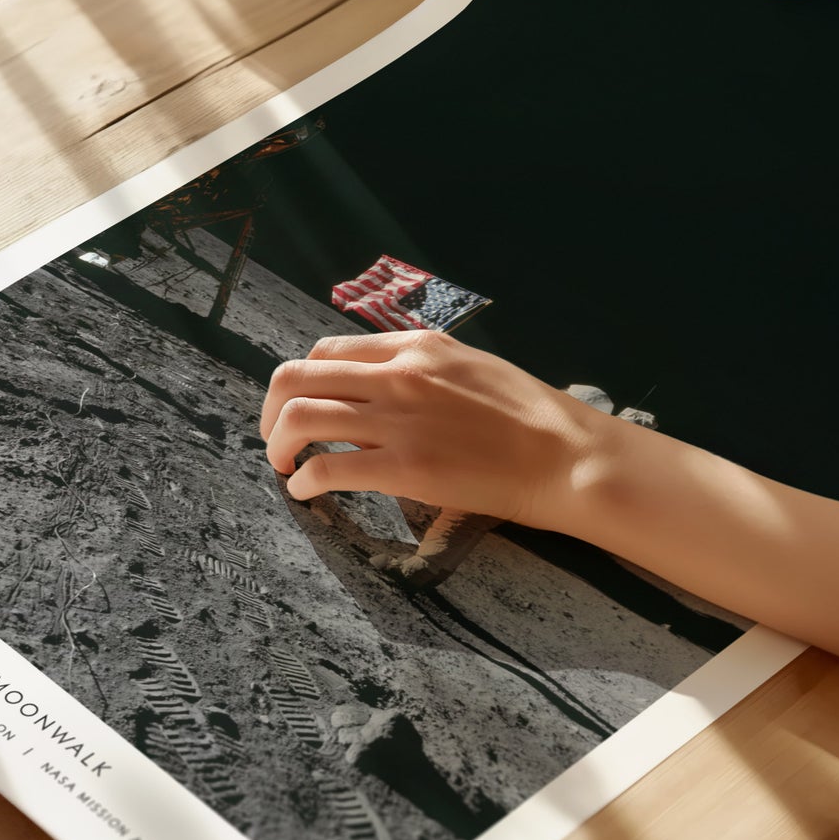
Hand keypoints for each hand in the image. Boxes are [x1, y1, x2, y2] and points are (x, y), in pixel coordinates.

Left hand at [259, 331, 608, 523]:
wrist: (565, 454)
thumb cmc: (528, 416)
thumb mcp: (469, 367)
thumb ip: (419, 370)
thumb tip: (377, 389)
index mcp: (414, 347)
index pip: (327, 351)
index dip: (301, 381)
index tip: (300, 406)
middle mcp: (398, 374)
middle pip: (296, 377)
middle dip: (272, 411)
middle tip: (276, 439)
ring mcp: (399, 420)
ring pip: (300, 417)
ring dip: (279, 445)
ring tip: (285, 466)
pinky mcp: (405, 467)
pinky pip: (327, 468)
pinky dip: (304, 481)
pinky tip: (307, 492)